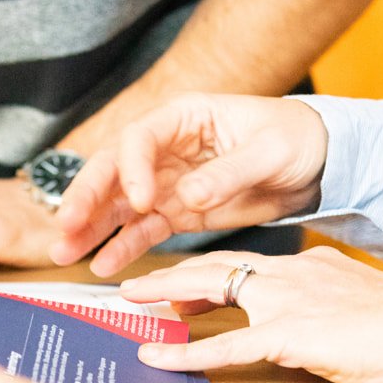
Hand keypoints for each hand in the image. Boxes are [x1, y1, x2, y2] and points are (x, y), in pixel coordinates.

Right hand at [50, 93, 327, 276]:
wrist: (318, 162)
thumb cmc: (296, 139)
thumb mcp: (270, 151)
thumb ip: (227, 173)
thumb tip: (187, 196)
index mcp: (183, 116)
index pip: (138, 138)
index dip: (130, 168)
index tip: (139, 199)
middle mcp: (166, 148)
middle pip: (113, 170)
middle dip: (86, 198)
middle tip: (66, 225)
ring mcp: (168, 181)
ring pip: (119, 204)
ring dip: (92, 228)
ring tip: (64, 253)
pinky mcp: (178, 211)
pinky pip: (142, 229)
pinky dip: (123, 247)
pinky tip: (104, 266)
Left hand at [121, 249, 382, 382]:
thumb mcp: (356, 302)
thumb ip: (325, 303)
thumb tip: (310, 319)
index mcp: (307, 267)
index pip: (244, 264)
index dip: (205, 273)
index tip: (178, 285)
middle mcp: (290, 276)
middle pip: (216, 266)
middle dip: (171, 275)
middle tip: (136, 285)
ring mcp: (287, 302)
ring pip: (212, 289)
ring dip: (167, 294)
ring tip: (131, 303)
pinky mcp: (291, 334)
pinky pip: (226, 346)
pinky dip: (185, 351)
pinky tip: (155, 355)